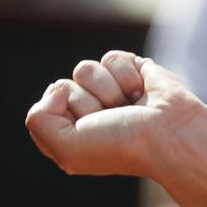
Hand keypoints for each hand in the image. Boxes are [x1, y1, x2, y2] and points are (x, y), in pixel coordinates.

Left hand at [25, 51, 201, 177]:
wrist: (169, 133)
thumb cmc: (121, 146)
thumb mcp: (66, 148)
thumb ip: (38, 120)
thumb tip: (56, 88)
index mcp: (67, 136)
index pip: (42, 109)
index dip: (61, 116)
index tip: (86, 131)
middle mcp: (86, 114)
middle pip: (62, 86)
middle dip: (87, 103)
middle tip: (112, 119)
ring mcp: (107, 91)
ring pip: (84, 69)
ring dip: (107, 89)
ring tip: (127, 107)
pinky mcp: (128, 71)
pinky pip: (111, 58)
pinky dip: (126, 75)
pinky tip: (140, 93)